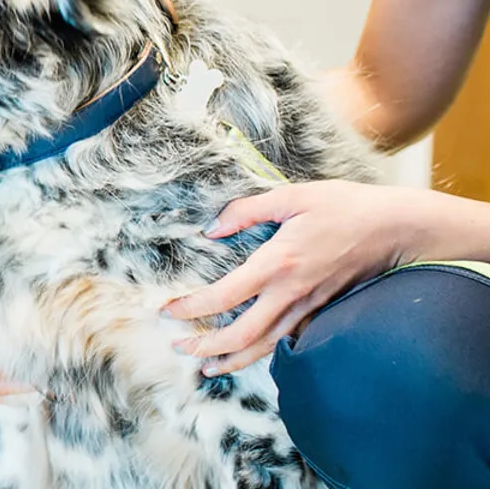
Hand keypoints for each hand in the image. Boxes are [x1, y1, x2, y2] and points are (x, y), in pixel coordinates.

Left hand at [162, 180, 420, 374]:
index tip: (166, 311)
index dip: (191, 308)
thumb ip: (246, 211)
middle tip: (178, 347)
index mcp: (276, 264)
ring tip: (207, 367)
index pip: (223, 297)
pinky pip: (290, 343)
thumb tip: (211, 229)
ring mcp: (310, 308)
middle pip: (241, 335)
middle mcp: (290, 294)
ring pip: (266, 348)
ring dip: (232, 360)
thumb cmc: (345, 207)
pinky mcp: (324, 313)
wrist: (397, 228)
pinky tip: (251, 357)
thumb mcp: (291, 196)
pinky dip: (266, 356)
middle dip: (206, 347)